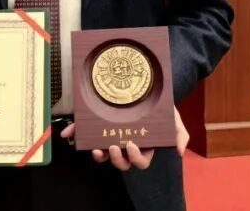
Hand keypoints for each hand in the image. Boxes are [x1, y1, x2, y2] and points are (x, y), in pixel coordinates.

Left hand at [59, 107, 188, 169]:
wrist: (150, 87)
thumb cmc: (162, 108)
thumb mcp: (174, 119)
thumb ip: (180, 134)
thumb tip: (180, 152)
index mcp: (144, 146)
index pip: (139, 161)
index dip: (134, 158)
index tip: (130, 145)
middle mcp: (127, 145)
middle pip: (120, 162)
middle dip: (115, 160)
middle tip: (111, 147)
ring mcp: (112, 136)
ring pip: (104, 155)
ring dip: (98, 155)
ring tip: (96, 149)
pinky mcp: (99, 126)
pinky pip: (87, 133)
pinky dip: (76, 133)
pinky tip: (69, 132)